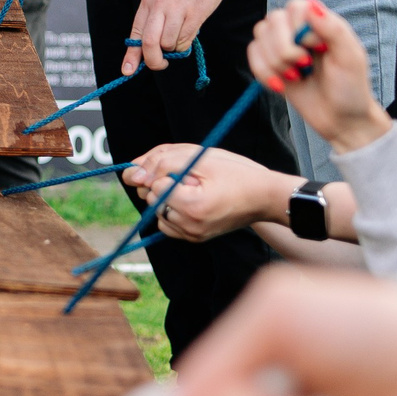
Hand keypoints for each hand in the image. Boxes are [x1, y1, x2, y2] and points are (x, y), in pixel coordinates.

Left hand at [124, 145, 297, 241]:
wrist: (264, 196)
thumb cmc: (237, 172)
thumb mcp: (200, 157)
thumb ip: (162, 161)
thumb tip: (132, 173)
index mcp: (192, 206)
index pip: (154, 185)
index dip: (166, 171)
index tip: (187, 169)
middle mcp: (190, 227)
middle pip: (152, 199)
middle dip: (164, 183)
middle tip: (192, 177)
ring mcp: (192, 236)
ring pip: (157, 211)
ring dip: (166, 196)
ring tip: (194, 187)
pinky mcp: (194, 238)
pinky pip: (167, 223)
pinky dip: (171, 209)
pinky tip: (191, 198)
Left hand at [125, 0, 234, 75]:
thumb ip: (159, 16)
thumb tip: (159, 45)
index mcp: (148, 1)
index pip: (136, 33)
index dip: (131, 56)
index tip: (127, 71)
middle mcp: (159, 6)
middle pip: (149, 44)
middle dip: (154, 61)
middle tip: (162, 63)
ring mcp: (176, 10)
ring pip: (169, 44)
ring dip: (175, 48)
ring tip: (183, 34)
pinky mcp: (194, 13)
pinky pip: (186, 39)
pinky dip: (186, 43)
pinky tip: (191, 30)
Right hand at [248, 0, 389, 152]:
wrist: (340, 119)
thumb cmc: (351, 87)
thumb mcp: (350, 58)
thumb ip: (333, 29)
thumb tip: (311, 4)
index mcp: (320, 22)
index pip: (295, 7)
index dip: (300, 29)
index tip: (318, 49)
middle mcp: (298, 29)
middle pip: (272, 20)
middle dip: (285, 50)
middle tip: (305, 66)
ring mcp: (282, 46)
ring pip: (259, 36)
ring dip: (275, 63)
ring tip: (296, 76)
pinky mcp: (270, 64)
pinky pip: (252, 55)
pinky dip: (263, 72)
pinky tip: (280, 86)